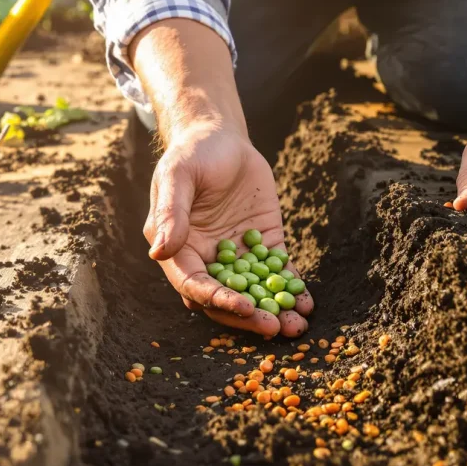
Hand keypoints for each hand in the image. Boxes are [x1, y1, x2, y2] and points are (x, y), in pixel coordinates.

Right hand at [144, 123, 313, 337]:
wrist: (221, 137)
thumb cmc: (192, 153)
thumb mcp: (178, 175)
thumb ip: (171, 213)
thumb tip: (159, 252)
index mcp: (178, 249)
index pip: (194, 284)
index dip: (216, 298)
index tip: (242, 307)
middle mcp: (206, 259)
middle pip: (224, 298)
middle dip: (248, 316)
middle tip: (273, 328)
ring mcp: (236, 255)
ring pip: (254, 291)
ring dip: (274, 311)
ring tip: (297, 325)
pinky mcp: (263, 244)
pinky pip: (277, 272)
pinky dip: (292, 288)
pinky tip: (306, 303)